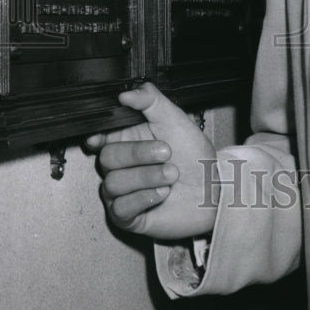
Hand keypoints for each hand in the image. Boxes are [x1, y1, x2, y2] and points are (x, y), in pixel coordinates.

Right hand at [85, 82, 218, 239]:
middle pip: (107, 158)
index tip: (101, 137)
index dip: (97, 137)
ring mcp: (123, 192)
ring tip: (172, 174)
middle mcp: (121, 166)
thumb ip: (151, 101)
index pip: (100, 137)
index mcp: (128, 140)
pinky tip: (162, 193)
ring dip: (147, 177)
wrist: (213, 189)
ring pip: (113, 183)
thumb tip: (125, 93)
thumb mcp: (176, 120)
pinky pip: (120, 208)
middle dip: (138, 154)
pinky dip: (144, 198)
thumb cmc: (195, 156)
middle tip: (166, 152)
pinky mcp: (128, 216)